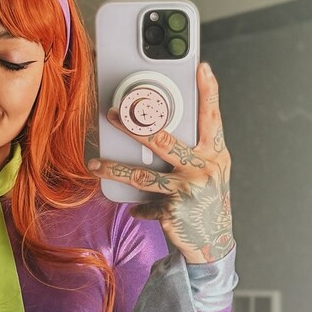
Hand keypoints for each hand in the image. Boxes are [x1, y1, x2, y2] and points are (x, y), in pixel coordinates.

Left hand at [88, 62, 234, 264]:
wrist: (215, 243)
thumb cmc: (208, 202)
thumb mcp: (210, 172)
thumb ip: (194, 151)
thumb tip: (158, 132)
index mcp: (215, 154)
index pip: (212, 117)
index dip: (208, 91)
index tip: (202, 67)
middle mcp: (203, 169)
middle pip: (164, 140)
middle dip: (135, 126)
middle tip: (114, 114)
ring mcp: (188, 190)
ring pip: (143, 175)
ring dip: (115, 169)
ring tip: (96, 164)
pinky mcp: (173, 211)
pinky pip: (146, 205)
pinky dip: (139, 208)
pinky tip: (135, 209)